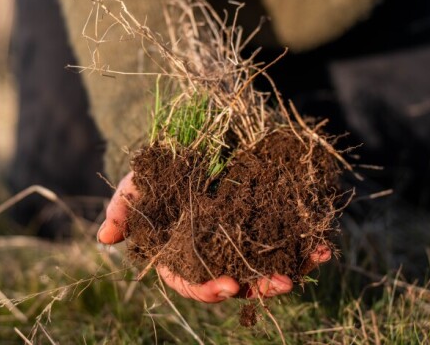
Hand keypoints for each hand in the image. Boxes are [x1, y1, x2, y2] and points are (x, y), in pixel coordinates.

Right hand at [97, 171, 331, 302]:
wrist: (188, 140)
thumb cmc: (157, 170)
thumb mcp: (136, 185)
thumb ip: (122, 210)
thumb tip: (104, 237)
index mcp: (180, 257)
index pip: (191, 282)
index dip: (208, 289)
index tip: (227, 287)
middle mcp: (213, 256)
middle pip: (237, 282)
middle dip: (259, 286)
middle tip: (279, 284)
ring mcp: (241, 242)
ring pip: (266, 267)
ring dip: (289, 271)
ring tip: (308, 266)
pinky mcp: (264, 224)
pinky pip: (287, 241)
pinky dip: (306, 247)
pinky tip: (324, 247)